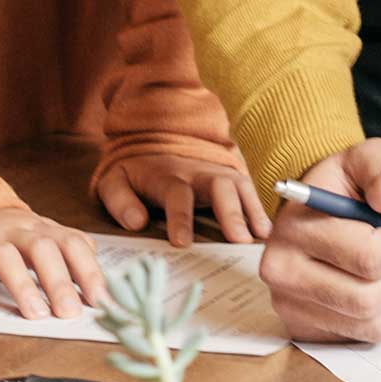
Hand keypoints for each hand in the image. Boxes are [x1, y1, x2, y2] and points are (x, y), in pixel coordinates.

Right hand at [0, 208, 105, 319]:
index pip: (71, 243)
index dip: (89, 271)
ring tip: (35, 315)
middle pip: (40, 247)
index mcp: (37, 228)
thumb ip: (67, 255)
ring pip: (2, 255)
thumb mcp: (35, 239)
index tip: (102, 301)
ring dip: (21, 285)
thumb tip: (103, 288)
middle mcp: (11, 229)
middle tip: (70, 313)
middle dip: (58, 280)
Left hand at [97, 153, 270, 245]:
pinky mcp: (232, 177)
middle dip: (231, 212)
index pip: (176, 195)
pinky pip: (249, 191)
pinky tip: (266, 233)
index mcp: (167, 175)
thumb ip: (120, 201)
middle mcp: (198, 172)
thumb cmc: (135, 172)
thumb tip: (137, 223)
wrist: (156, 138)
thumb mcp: (114, 180)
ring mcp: (218, 172)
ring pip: (240, 187)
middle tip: (238, 241)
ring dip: (251, 212)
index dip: (180, 218)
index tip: (182, 243)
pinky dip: (259, 210)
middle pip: (220, 186)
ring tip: (260, 239)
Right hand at [259, 138, 380, 342]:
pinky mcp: (310, 329)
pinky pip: (370, 334)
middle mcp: (284, 275)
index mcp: (293, 230)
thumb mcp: (362, 160)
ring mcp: (294, 308)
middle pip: (368, 297)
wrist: (313, 212)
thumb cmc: (341, 186)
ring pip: (373, 321)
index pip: (367, 255)